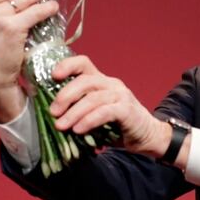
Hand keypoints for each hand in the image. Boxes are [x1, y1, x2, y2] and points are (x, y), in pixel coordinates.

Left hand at [50, 56, 171, 158]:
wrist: (147, 136)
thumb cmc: (116, 126)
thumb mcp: (94, 114)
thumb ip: (78, 111)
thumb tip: (53, 117)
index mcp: (101, 81)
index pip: (83, 63)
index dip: (67, 65)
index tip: (52, 76)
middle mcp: (111, 83)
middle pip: (85, 80)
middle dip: (65, 95)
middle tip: (53, 112)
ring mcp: (121, 95)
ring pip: (93, 98)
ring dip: (74, 113)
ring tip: (61, 126)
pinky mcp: (127, 110)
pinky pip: (105, 112)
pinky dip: (89, 120)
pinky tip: (78, 130)